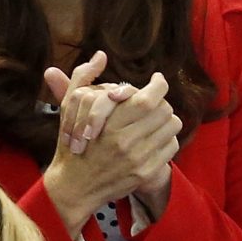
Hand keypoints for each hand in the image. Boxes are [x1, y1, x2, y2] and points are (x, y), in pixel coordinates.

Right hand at [42, 56, 180, 237]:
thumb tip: (101, 55)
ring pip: (172, 126)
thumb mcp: (69, 108)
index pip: (148, 99)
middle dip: (161, 100)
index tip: (156, 79)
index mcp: (109, 124)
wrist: (75, 185)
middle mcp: (126, 142)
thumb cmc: (71, 144)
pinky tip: (153, 136)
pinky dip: (166, 137)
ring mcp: (139, 159)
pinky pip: (171, 146)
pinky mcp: (147, 172)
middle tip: (153, 100)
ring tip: (153, 118)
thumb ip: (82, 77)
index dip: (158, 85)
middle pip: (164, 110)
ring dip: (166, 118)